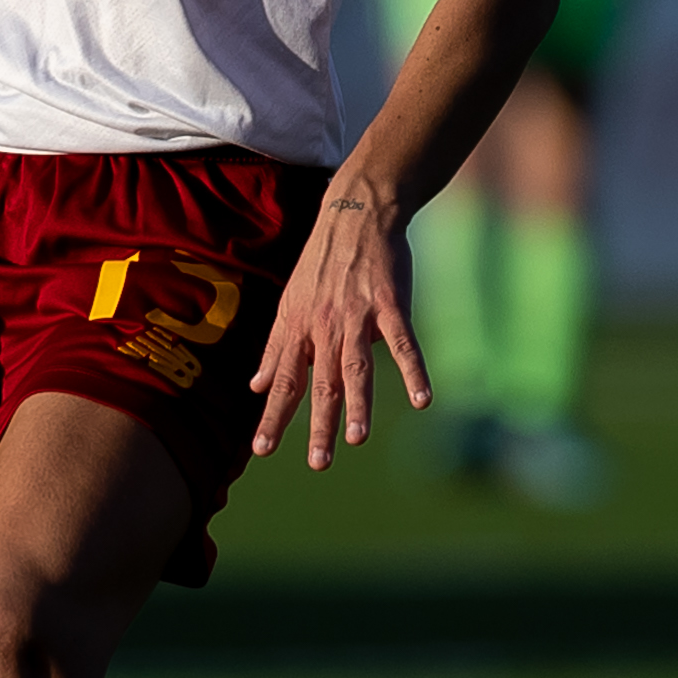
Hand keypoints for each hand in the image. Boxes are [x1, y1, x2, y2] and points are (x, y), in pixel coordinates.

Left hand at [249, 191, 428, 470]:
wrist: (356, 214)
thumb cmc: (322, 264)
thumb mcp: (289, 304)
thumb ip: (276, 348)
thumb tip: (255, 386)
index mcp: (298, 329)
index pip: (282, 380)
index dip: (273, 415)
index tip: (262, 450)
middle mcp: (324, 326)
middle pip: (321, 382)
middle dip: (318, 424)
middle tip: (318, 463)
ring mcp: (358, 315)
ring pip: (356, 366)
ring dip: (357, 403)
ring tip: (357, 439)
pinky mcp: (391, 304)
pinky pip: (403, 343)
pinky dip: (413, 371)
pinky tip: (422, 400)